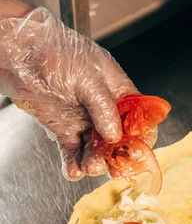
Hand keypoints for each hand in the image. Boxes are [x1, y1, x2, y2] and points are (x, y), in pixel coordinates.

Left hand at [0, 7, 137, 179]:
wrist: (18, 53)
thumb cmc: (55, 52)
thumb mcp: (87, 77)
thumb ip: (103, 107)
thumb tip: (115, 135)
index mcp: (118, 91)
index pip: (139, 119)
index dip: (141, 137)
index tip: (135, 152)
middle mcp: (103, 109)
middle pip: (119, 140)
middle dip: (117, 155)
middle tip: (112, 168)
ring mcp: (83, 120)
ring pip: (95, 149)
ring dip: (94, 162)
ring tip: (88, 166)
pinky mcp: (63, 129)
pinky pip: (72, 152)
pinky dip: (73, 164)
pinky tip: (73, 171)